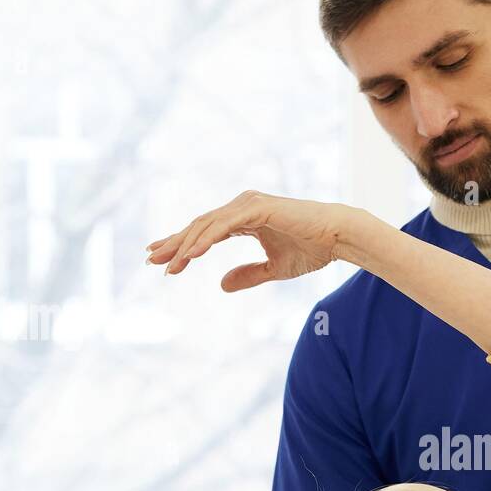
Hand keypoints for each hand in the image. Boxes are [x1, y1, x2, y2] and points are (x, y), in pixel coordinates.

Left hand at [145, 189, 348, 291]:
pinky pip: (225, 225)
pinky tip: (192, 254)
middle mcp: (243, 207)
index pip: (205, 231)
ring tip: (168, 263)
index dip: (182, 244)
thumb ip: (248, 276)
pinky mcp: (258, 208)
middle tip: (152, 261)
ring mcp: (249, 205)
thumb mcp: (274, 269)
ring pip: (207, 225)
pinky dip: (207, 239)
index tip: (161, 258)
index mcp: (245, 219)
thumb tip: (221, 286)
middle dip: (174, 244)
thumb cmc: (312, 249)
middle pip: (199, 226)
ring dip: (186, 245)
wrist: (338, 237)